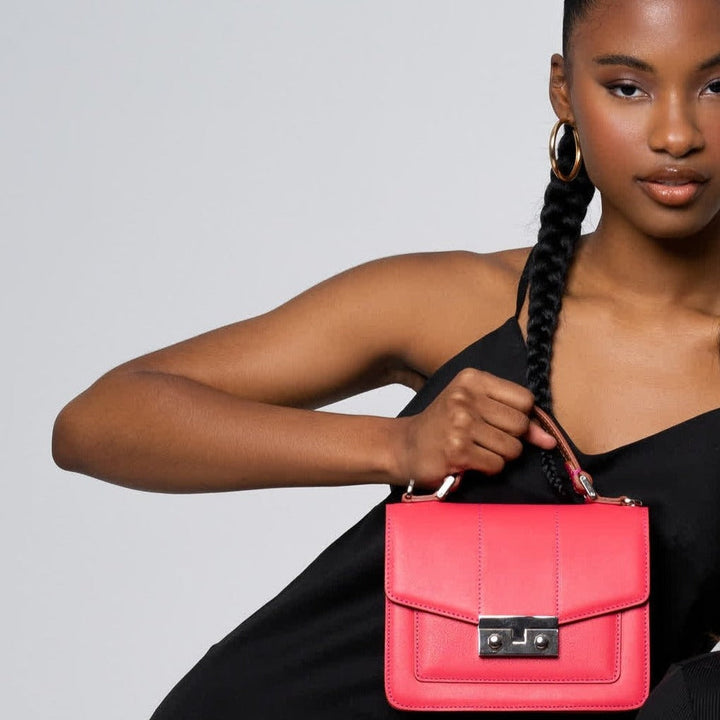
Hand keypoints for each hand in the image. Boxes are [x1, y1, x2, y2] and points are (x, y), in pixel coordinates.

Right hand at [394, 368, 556, 489]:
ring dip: (500, 457)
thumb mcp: (475, 408)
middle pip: (521, 424)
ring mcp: (459, 424)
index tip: (504, 425)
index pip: (525, 399)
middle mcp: (464, 397)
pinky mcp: (457, 451)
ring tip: (477, 450)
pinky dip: (488, 468)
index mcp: (471, 379)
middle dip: (511, 439)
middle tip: (486, 440)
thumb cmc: (444, 426)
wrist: (405, 447)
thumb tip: (549, 439)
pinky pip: (497, 464)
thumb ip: (514, 418)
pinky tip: (470, 462)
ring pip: (512, 448)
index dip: (522, 418)